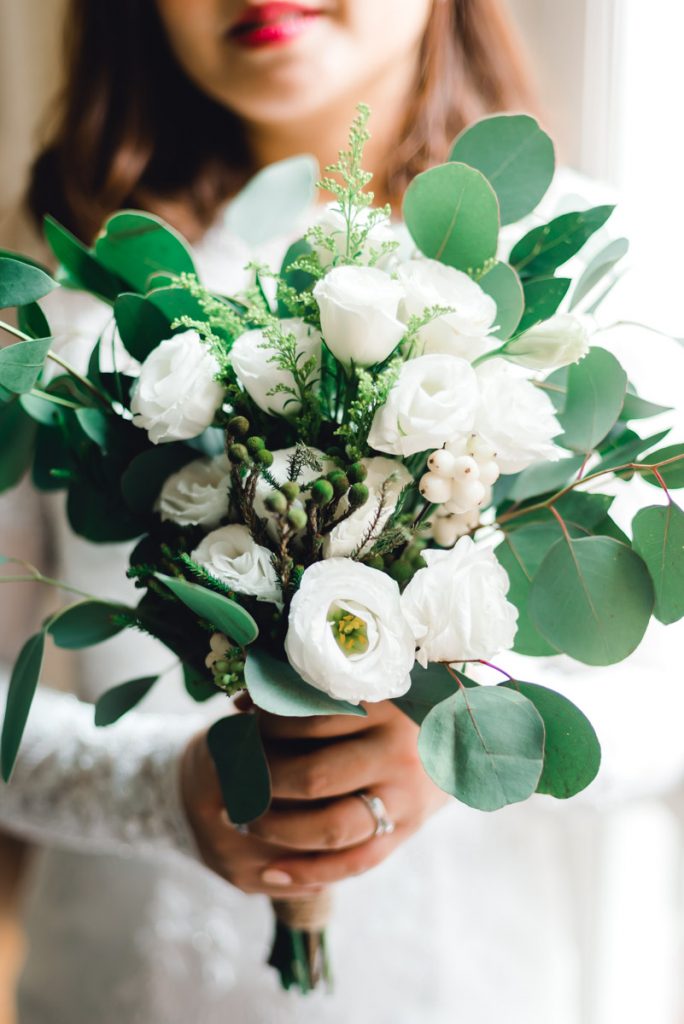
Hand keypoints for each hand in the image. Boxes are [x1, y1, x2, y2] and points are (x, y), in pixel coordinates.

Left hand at [181, 700, 448, 896]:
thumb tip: (242, 702)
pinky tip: (272, 873)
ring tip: (245, 821)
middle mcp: (396, 752)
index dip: (263, 728)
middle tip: (234, 784)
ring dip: (279, 830)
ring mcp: (404, 796)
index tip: (240, 728)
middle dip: (264, 786)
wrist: (462, 736)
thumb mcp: (362, 687)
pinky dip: (309, 872)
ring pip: (331, 827)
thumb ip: (307, 690)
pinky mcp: (407, 830)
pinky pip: (354, 863)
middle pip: (315, 778)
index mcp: (381, 705)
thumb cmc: (395, 705)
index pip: (306, 721)